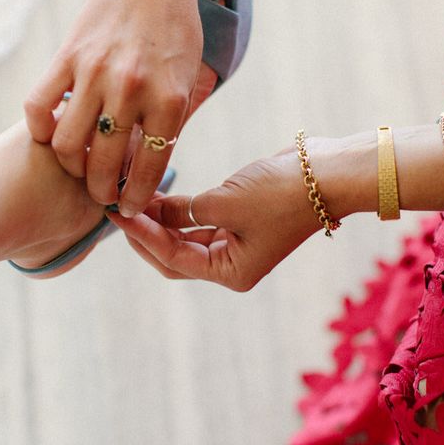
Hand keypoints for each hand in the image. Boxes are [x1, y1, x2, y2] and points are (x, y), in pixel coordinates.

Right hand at [24, 0, 200, 216]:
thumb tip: (144, 167)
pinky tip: (51, 135)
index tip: (128, 208)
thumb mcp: (188, 78)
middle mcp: (130, 89)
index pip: (147, 168)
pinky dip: (40, 130)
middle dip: (100, 191)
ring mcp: (94, 73)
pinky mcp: (66, 57)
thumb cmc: (175, 29)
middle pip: (102, 165)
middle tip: (101, 193)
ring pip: (67, 145)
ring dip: (71, 167)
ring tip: (79, 167)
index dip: (135, 197)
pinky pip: (38, 107)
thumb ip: (168, 121)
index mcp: (168, 98)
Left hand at [111, 138, 357, 290]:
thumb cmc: (281, 192)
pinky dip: (175, 210)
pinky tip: (154, 193)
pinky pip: (195, 220)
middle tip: (117, 208)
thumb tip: (151, 212)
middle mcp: (230, 263)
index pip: (172, 258)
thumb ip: (182, 211)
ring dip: (157, 219)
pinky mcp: (236, 219)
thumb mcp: (225, 203)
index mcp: (231, 272)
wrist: (327, 172)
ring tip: (130, 196)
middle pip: (173, 254)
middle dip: (144, 233)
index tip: (116, 213)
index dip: (141, 235)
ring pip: (182, 237)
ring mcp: (234, 242)